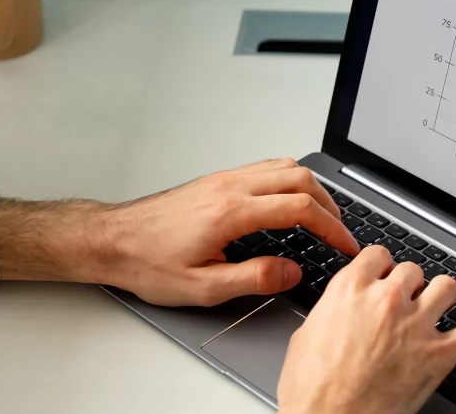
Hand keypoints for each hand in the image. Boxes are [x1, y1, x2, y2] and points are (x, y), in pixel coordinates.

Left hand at [0, 158, 359, 306]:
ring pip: (284, 167)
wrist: (111, 241)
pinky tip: (291, 203)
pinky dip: (290, 182)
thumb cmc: (147, 262)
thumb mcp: (202, 287)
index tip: (344, 246)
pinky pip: (265, 169)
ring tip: (324, 217)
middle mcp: (230, 187)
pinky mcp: (216, 181)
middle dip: (329, 205)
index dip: (331, 228)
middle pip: (299, 178)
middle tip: (340, 232)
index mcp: (231, 212)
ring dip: (311, 189)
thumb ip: (253, 278)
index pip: (299, 209)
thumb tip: (291, 272)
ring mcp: (223, 179)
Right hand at [277, 246, 455, 413]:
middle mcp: (386, 300)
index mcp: (350, 290)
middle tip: (406, 300)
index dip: (383, 266)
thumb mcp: (308, 334)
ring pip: (446, 287)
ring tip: (439, 307)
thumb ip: (334, 310)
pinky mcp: (438, 355)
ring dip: (442, 296)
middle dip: (410, 285)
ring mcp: (415, 325)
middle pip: (413, 270)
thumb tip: (342, 309)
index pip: (379, 255)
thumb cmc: (312, 387)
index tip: (385, 275)